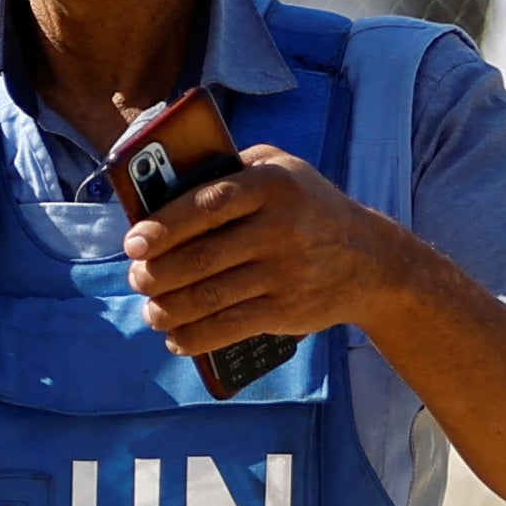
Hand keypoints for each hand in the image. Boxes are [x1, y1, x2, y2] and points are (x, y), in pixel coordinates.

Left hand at [120, 147, 406, 357]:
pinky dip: (196, 337)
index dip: (164, 226)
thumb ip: (231, 168)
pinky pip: (231, 327)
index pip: (208, 204)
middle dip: (156, 273)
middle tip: (137, 277)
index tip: (133, 242)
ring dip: (168, 309)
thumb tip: (165, 186)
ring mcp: (286, 273)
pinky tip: (176, 337)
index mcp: (272, 185)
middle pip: (201, 257)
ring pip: (211, 297)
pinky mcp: (288, 310)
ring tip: (150, 309)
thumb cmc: (307, 207)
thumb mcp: (281, 168)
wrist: (372, 261)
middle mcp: (280, 229)